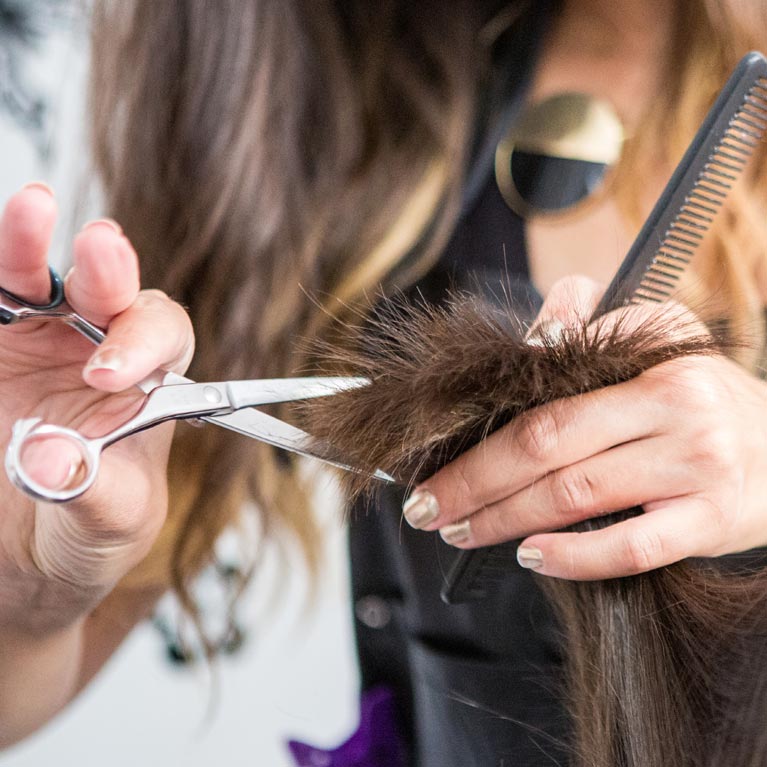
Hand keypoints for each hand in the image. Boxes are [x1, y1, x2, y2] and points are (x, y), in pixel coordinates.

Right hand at [0, 184, 192, 635]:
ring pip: (36, 279)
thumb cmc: (92, 530)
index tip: (107, 374)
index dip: (143, 342)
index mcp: (149, 381)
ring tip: (32, 208)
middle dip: (108, 266)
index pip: (164, 336)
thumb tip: (51, 458)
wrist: (30, 552)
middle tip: (101, 246)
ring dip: (28, 246)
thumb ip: (90, 490)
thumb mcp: (108, 522)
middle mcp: (97, 349)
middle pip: (110, 290)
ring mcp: (36, 343)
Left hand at [401, 276, 766, 579]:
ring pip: (578, 497)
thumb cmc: (700, 393)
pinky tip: (532, 557)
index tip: (432, 455)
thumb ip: (590, 323)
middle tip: (426, 507)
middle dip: (474, 481)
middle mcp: (675, 411)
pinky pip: (633, 548)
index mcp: (650, 365)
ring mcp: (695, 469)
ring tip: (460, 531)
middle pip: (548, 448)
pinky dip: (575, 557)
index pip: (547, 399)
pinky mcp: (711, 522)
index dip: (481, 432)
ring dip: (506, 519)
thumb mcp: (657, 335)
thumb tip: (530, 338)